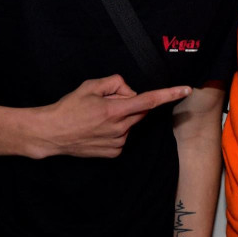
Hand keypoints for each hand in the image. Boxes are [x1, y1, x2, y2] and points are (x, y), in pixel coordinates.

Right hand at [33, 75, 190, 157]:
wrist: (51, 134)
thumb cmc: (69, 107)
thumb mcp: (90, 86)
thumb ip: (115, 83)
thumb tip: (130, 91)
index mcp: (114, 110)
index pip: (148, 100)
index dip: (169, 94)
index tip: (186, 89)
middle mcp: (119, 128)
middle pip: (139, 110)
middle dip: (131, 103)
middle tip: (108, 102)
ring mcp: (117, 143)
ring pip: (131, 124)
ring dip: (122, 118)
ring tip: (97, 118)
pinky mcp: (114, 153)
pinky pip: (123, 136)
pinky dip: (116, 131)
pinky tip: (98, 130)